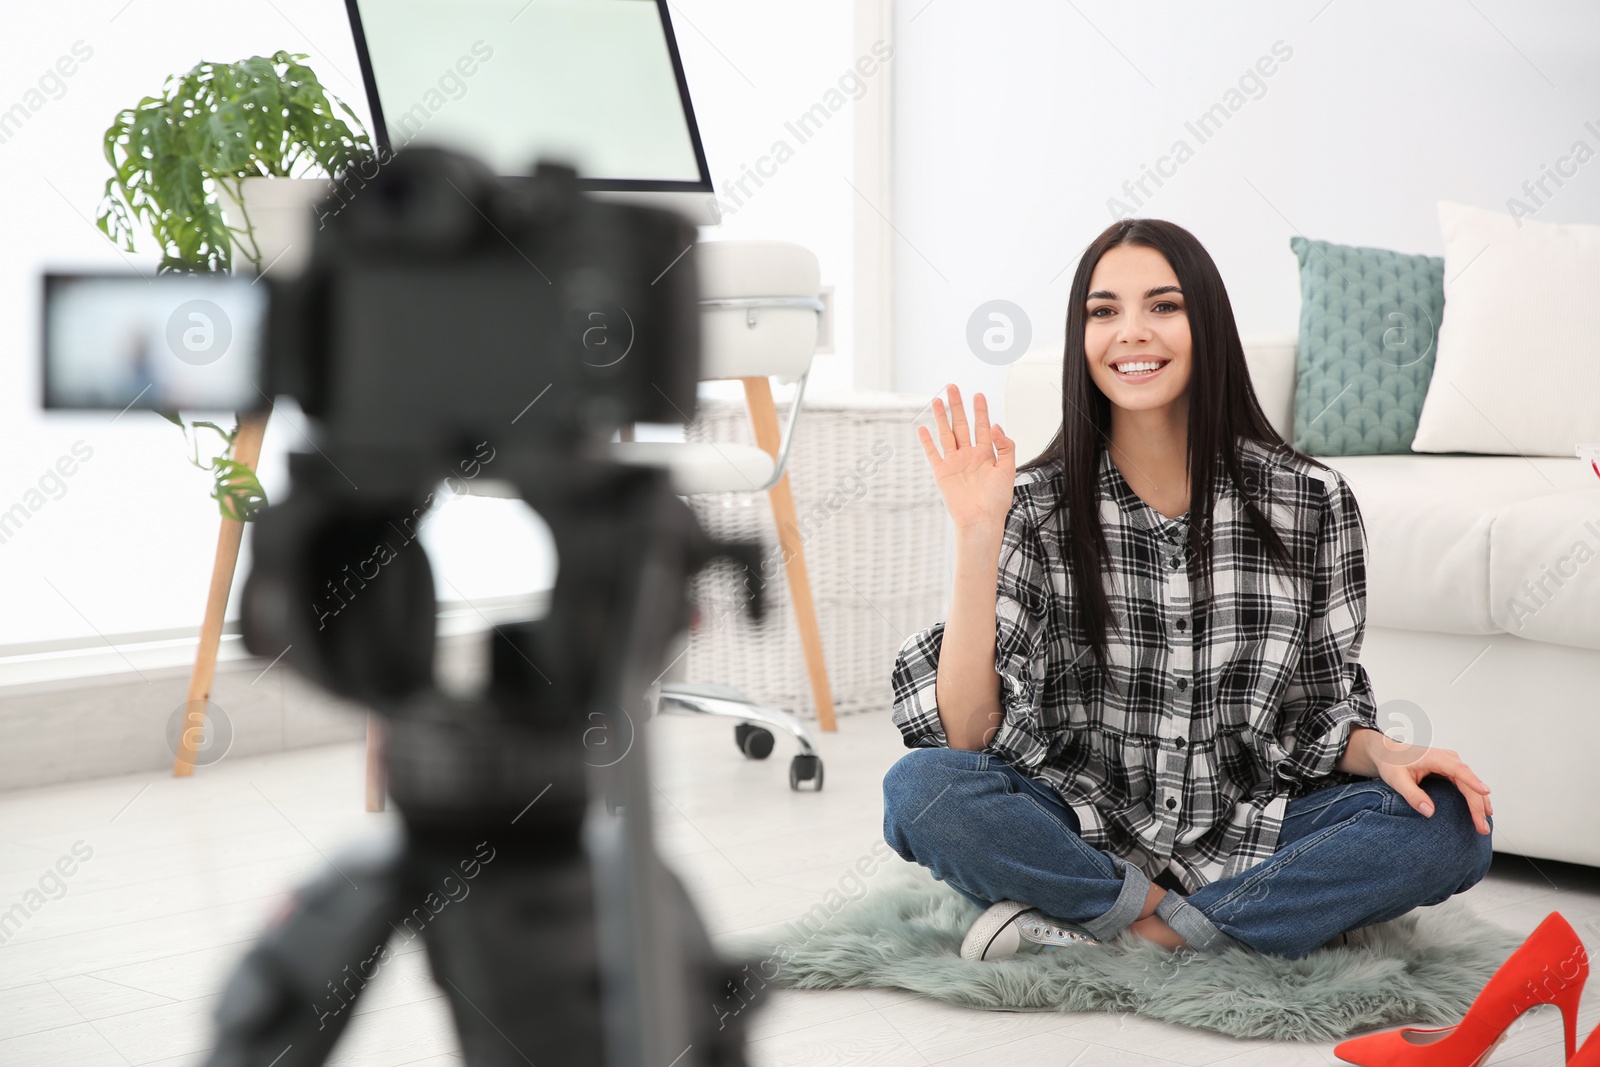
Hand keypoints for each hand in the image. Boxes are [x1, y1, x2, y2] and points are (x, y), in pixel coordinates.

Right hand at [918, 384, 1015, 532]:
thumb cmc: (996, 500)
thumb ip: (1005, 446)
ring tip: (937, 400)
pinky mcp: (942, 472)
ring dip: (941, 417)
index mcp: (986, 454)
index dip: (980, 410)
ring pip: (946, 434)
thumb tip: (996, 425)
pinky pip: (932, 453)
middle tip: (953, 387)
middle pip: (961, 425)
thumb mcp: (1008, 469)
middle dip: (957, 406)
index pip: (982, 426)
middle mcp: (969, 455)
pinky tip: (923, 428)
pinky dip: (926, 441)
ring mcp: (954, 462)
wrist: (981, 520)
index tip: (978, 395)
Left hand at [1366, 732, 1492, 834]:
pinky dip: (1474, 798)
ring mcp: (1451, 764)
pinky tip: (1480, 811)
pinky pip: (1466, 784)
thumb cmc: (1392, 763)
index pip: (1458, 770)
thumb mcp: (1397, 780)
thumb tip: (1430, 812)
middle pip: (1468, 782)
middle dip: (1477, 805)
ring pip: (1470, 784)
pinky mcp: (1451, 770)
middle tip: (1482, 827)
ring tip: (1484, 824)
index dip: (1473, 781)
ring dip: (1479, 803)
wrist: (1388, 752)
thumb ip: (1412, 795)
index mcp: (1435, 757)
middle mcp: (1447, 759)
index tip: (1485, 792)